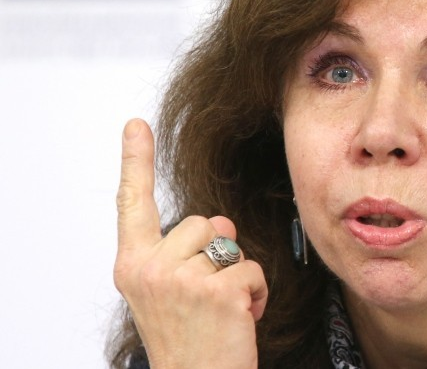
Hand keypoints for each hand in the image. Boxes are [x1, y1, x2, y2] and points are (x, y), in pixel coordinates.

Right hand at [113, 119, 267, 368]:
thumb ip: (182, 252)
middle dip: (216, 251)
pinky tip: (238, 319)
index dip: (137, 161)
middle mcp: (150, 268)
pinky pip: (252, 268)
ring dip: (236, 273)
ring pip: (230, 242)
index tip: (136, 125)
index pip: (132, 204)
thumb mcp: (168, 292)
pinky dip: (256, 293)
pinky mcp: (217, 291)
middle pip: (205, 221)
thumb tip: (219, 223)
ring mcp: (182, 279)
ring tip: (220, 309)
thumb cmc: (187, 340)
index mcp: (133, 265)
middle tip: (206, 295)